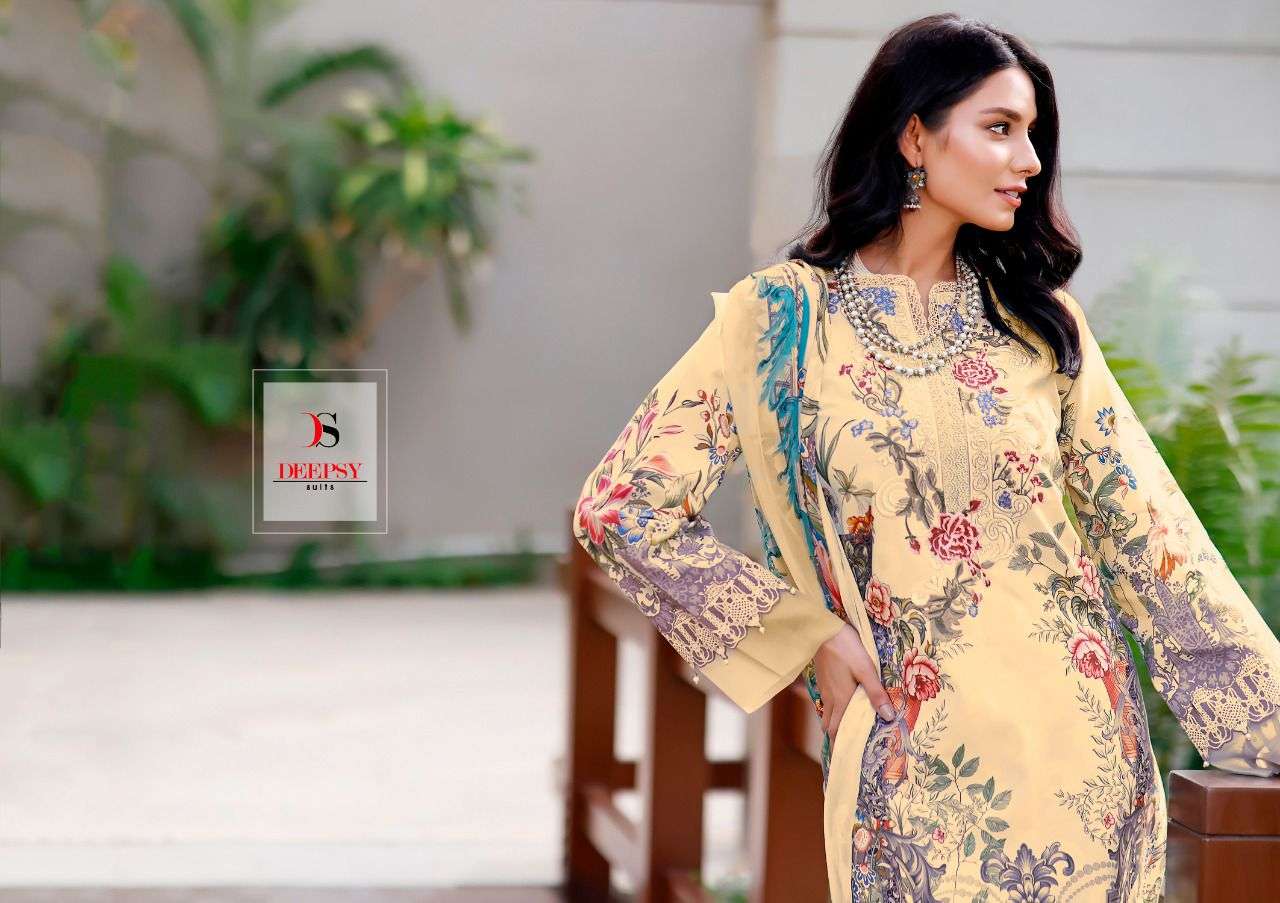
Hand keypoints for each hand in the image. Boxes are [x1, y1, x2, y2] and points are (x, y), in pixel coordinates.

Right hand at [814, 622, 896, 742]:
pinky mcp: (823, 680)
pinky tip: (842, 706)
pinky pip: (827, 703)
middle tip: (846, 750)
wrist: (822, 630)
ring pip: (828, 715)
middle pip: (830, 726)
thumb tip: (888, 717)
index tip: (843, 762)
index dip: (839, 747)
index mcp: (841, 700)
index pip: (837, 731)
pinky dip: (833, 712)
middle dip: (837, 740)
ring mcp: (824, 689)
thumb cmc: (846, 648)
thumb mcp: (865, 669)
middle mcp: (831, 699)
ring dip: (834, 725)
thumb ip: (876, 693)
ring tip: (845, 731)